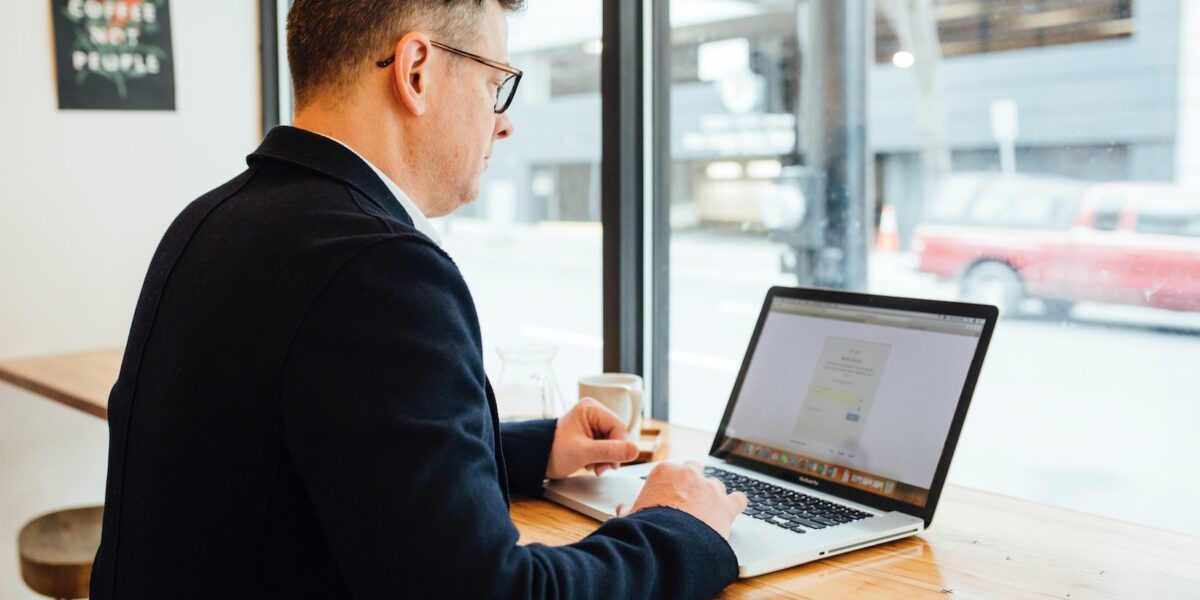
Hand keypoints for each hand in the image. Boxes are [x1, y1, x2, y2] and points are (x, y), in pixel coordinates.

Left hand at [545, 397, 639, 479]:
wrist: (540, 460)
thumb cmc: (555, 452)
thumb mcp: (583, 453)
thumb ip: (610, 451)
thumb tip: (635, 450)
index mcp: (590, 408)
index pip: (618, 426)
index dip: (618, 446)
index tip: (611, 464)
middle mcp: (594, 412)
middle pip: (617, 434)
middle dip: (611, 454)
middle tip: (600, 468)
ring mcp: (594, 423)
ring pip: (614, 442)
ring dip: (607, 458)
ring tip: (594, 467)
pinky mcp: (593, 434)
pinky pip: (608, 446)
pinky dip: (603, 458)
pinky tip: (592, 463)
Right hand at [615, 461, 747, 538]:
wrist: (668, 543)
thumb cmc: (647, 528)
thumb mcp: (630, 516)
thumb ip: (628, 509)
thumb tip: (622, 509)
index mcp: (665, 471)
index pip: (670, 470)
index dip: (670, 484)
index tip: (668, 496)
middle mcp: (689, 474)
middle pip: (695, 470)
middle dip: (693, 482)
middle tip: (688, 500)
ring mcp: (710, 488)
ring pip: (716, 484)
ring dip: (713, 495)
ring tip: (708, 510)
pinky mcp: (726, 505)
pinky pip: (738, 499)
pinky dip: (736, 504)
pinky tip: (733, 508)